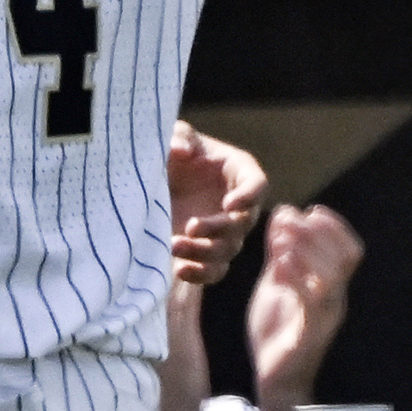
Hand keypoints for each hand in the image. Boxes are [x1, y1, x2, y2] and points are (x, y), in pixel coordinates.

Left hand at [164, 123, 266, 284]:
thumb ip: (180, 136)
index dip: (249, 196)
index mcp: (240, 173)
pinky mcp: (206, 253)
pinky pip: (214, 271)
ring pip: (227, 250)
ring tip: (173, 245)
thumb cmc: (173, 155)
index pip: (258, 186)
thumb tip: (182, 150)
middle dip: (218, 228)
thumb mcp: (174, 137)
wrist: (153, 184)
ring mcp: (224, 232)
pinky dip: (200, 273)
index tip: (229, 203)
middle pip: (243, 224)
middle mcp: (238, 205)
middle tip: (191, 226)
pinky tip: (179, 269)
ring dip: (204, 252)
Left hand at [248, 204, 362, 401]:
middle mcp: (336, 299)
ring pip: (332, 276)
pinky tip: (279, 266)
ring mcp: (326, 317)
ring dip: (308, 251)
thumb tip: (285, 214)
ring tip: (282, 240)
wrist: (274, 378)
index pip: (349, 249)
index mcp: (331, 286)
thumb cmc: (278, 330)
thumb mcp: (276, 283)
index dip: (335, 226)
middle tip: (292, 219)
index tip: (311, 210)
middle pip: (346, 257)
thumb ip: (281, 253)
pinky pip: (311, 302)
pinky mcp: (310, 334)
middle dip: (320, 232)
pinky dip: (297, 278)